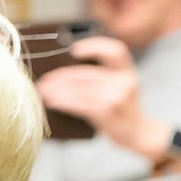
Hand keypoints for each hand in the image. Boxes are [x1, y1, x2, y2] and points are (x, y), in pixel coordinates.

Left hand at [35, 36, 172, 159]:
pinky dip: (62, 101)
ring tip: (42, 91)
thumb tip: (65, 73)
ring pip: (79, 89)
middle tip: (45, 80)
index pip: (116, 50)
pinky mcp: (107, 111)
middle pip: (86, 73)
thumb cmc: (123, 110)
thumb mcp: (122, 88)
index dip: (95, 46)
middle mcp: (125, 81)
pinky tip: (51, 101)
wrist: (138, 134)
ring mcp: (117, 96)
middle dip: (62, 76)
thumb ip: (104, 77)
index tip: (74, 50)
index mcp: (128, 71)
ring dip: (57, 90)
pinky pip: (78, 103)